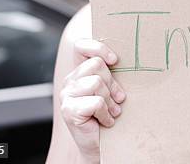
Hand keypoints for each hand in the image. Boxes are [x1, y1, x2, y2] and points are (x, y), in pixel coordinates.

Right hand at [59, 39, 125, 160]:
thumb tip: (122, 58)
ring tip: (112, 111)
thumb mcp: (112, 88)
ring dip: (109, 100)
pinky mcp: (69, 110)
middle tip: (117, 99)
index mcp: (80, 72)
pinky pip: (96, 102)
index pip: (81, 46)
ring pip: (96, 83)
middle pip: (97, 65)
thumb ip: (111, 72)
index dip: (98, 48)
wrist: (100, 143)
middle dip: (112, 83)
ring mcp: (67, 95)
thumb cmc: (109, 114)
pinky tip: (106, 120)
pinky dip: (106, 113)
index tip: (114, 60)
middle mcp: (70, 81)